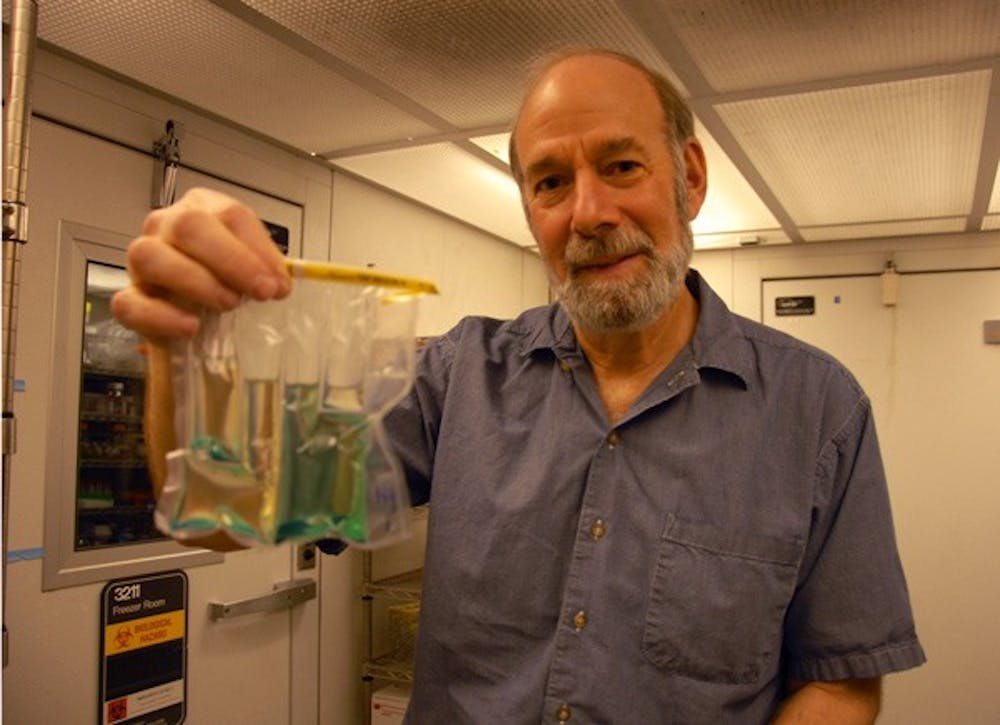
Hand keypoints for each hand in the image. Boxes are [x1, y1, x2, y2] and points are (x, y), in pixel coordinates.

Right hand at [111, 187, 290, 338]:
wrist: (193, 307)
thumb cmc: (224, 279)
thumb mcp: (250, 269)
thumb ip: (266, 271)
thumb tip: (279, 284)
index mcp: (202, 209)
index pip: (229, 214)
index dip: (257, 248)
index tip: (277, 282)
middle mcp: (167, 225)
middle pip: (190, 226)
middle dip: (232, 261)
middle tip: (259, 292)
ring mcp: (142, 259)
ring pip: (151, 256)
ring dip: (196, 282)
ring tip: (228, 304)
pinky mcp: (128, 296)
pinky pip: (129, 302)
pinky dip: (161, 316)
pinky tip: (190, 326)